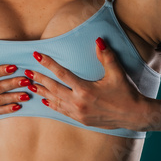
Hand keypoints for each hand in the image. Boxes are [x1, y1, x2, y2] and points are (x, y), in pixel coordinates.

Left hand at [25, 37, 150, 130]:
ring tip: (31, 85)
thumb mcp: (117, 73)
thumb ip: (106, 57)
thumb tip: (98, 40)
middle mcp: (78, 103)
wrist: (133, 115)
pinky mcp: (80, 120)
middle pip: (53, 88)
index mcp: (85, 90)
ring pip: (55, 101)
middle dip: (39, 79)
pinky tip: (45, 100)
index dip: (48, 63)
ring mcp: (78, 113)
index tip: (37, 55)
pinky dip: (52, 104)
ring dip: (43, 92)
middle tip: (27, 72)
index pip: (62, 74)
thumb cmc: (126, 93)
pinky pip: (61, 111)